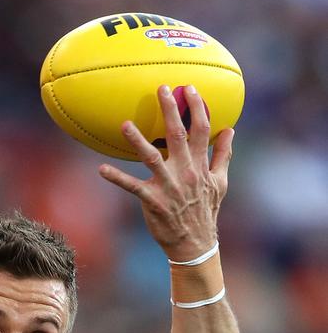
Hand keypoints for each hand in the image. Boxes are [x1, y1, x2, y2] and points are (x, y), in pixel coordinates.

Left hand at [99, 85, 233, 260]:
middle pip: (177, 135)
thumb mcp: (221, 183)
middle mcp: (185, 172)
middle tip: (162, 89)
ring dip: (137, 141)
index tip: (189, 89)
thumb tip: (230, 130)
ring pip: (152, 157)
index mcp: (201, 165)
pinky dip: (117, 177)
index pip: (202, 130)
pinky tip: (101, 168)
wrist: (195, 243)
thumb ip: (223, 155)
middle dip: (170, 110)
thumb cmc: (205, 210)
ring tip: (125, 124)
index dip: (197, 108)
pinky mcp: (152, 200)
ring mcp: (168, 186)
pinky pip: (132, 186)